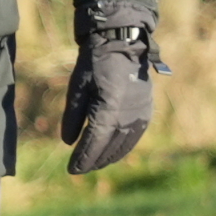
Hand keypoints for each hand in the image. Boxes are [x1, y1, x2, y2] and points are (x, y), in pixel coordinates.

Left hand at [62, 1, 162, 173]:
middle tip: (80, 170)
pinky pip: (135, 137)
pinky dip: (123, 147)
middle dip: (93, 161)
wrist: (123, 44)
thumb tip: (69, 143)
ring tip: (96, 164)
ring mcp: (139, 115)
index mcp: (107, 111)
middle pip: (108, 149)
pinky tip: (114, 151)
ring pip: (123, 146)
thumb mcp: (77, 87)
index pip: (93, 144)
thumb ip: (73, 117)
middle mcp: (126, 117)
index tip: (71, 171)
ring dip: (109, 157)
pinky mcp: (146, 111)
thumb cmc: (95, 63)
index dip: (82, 159)